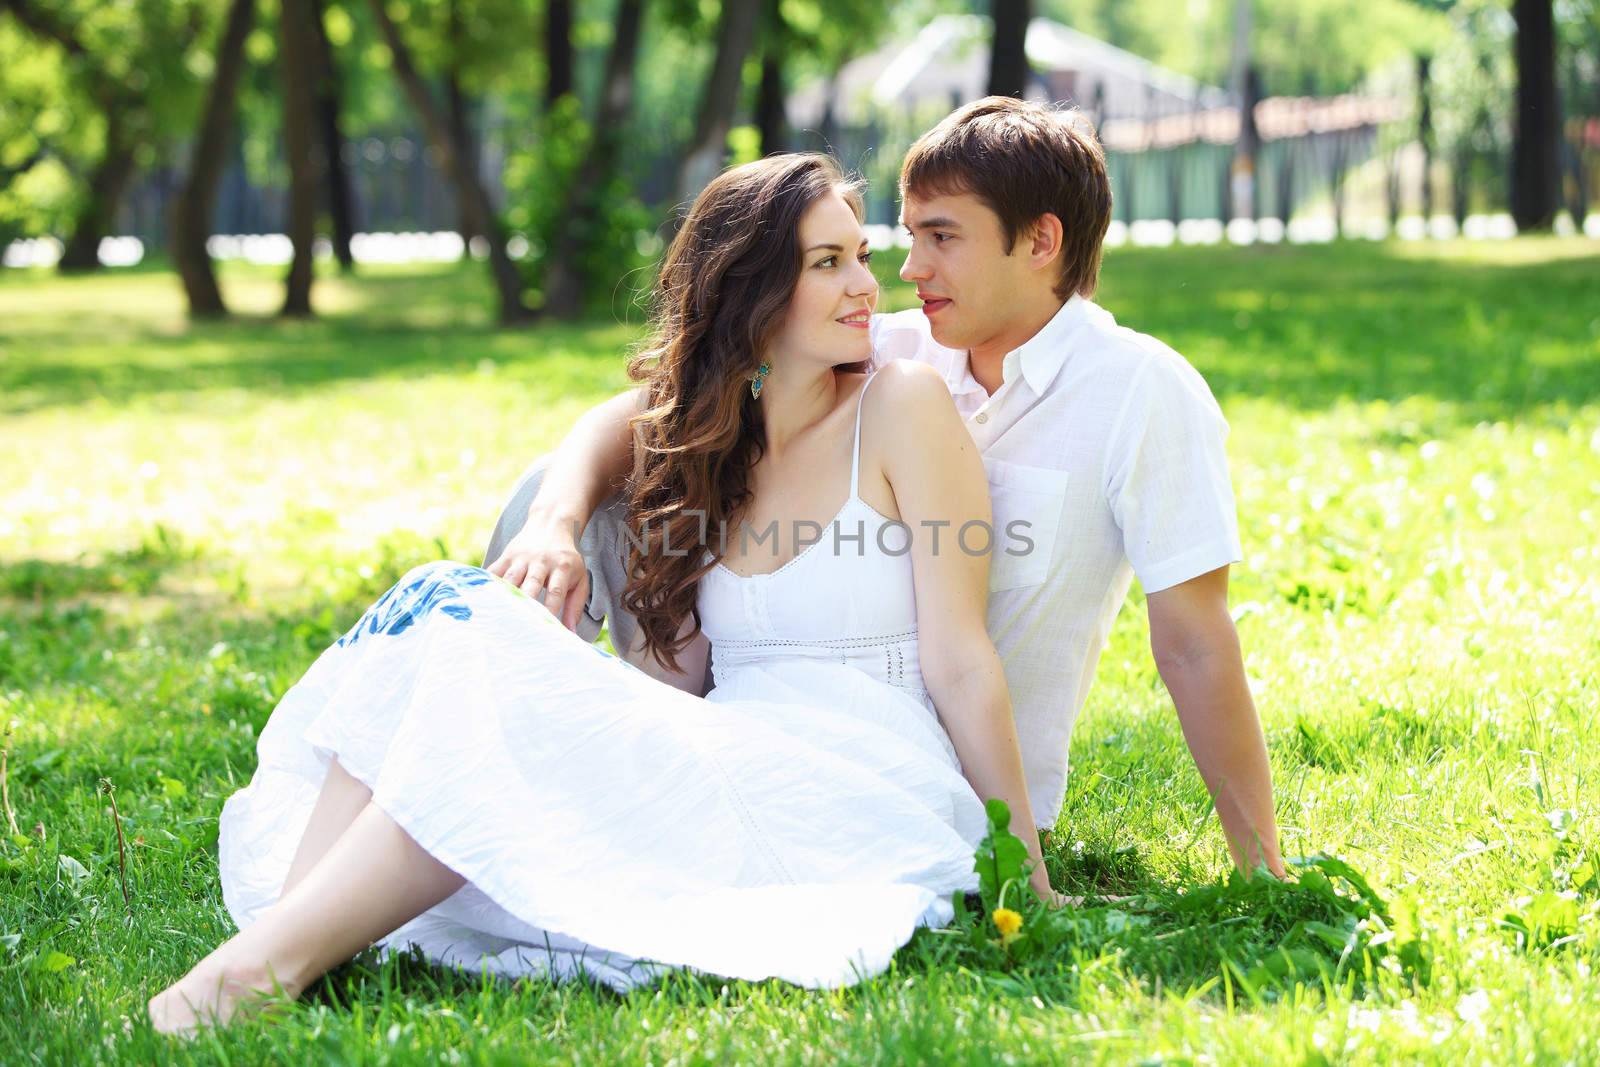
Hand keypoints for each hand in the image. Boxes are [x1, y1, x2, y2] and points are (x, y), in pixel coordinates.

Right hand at [486, 509, 591, 631]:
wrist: (551, 524)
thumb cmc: (567, 559)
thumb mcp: (579, 578)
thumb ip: (575, 606)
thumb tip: (571, 634)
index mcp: (562, 567)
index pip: (555, 591)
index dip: (550, 610)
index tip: (544, 629)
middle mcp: (541, 561)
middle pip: (530, 584)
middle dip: (524, 604)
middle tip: (517, 626)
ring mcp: (522, 557)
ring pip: (510, 578)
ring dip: (503, 597)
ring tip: (496, 617)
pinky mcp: (507, 555)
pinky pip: (494, 570)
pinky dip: (487, 584)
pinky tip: (479, 599)